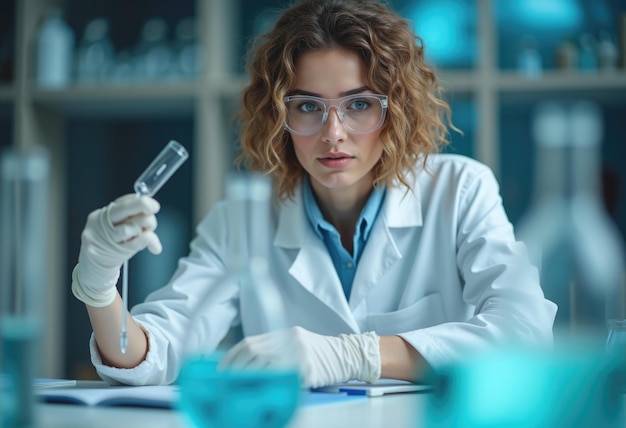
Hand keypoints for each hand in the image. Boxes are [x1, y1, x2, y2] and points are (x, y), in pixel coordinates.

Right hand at [72, 194, 161, 306]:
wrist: (92, 270)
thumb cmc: (109, 247)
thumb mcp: (116, 229)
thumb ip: (132, 219)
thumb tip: (151, 212)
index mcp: (102, 214)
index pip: (123, 201)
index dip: (142, 201)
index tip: (154, 206)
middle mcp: (99, 224)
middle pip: (125, 209)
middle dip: (144, 205)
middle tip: (155, 208)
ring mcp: (102, 239)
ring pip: (131, 227)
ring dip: (145, 229)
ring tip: (146, 233)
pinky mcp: (109, 254)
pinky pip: (135, 244)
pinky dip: (147, 241)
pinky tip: (152, 244)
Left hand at [220, 326, 380, 387]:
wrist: (349, 355)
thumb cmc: (322, 356)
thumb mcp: (297, 346)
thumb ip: (276, 352)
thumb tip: (246, 369)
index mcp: (285, 334)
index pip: (250, 342)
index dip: (232, 357)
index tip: (221, 370)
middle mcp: (290, 339)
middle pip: (252, 349)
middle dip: (235, 367)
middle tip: (225, 382)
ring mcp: (298, 352)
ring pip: (262, 360)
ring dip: (246, 375)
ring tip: (238, 388)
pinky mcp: (307, 367)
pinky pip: (281, 374)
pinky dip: (267, 382)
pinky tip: (260, 390)